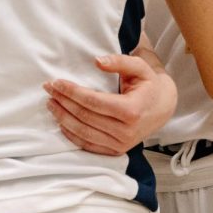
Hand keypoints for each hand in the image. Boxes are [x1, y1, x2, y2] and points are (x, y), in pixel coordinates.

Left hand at [44, 53, 176, 155]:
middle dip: (63, 101)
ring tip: (51, 104)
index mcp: (131, 111)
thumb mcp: (140, 67)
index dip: (71, 91)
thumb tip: (97, 61)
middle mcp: (125, 131)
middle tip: (48, 89)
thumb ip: (119, 62)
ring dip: (63, 118)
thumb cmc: (149, 85)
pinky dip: (71, 134)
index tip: (56, 82)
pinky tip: (61, 122)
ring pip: (83, 132)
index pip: (92, 101)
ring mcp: (120, 144)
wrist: (164, 108)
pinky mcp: (115, 151)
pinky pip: (88, 145)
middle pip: (84, 116)